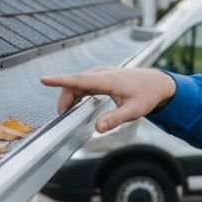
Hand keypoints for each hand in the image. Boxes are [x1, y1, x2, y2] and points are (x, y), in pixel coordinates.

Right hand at [40, 68, 176, 132]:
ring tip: (67, 113)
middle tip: (62, 116)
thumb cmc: (146, 95)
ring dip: (69, 96)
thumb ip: (115, 119)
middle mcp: (102, 74)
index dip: (60, 80)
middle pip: (74, 83)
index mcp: (107, 80)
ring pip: (77, 83)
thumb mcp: (133, 111)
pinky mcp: (101, 77)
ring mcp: (101, 73)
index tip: (44, 80)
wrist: (157, 83)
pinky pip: (83, 83)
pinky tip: (75, 104)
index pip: (79, 80)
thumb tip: (98, 128)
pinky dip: (76, 92)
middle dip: (64, 98)